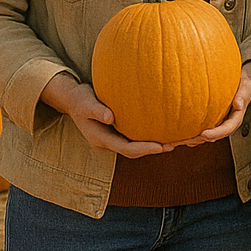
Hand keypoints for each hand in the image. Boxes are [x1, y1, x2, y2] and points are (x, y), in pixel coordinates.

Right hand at [42, 74, 170, 158]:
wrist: (74, 100)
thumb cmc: (80, 99)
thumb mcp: (85, 103)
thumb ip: (96, 110)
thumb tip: (110, 117)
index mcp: (102, 139)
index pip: (126, 148)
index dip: (143, 149)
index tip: (159, 147)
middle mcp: (111, 141)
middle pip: (135, 151)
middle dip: (153, 150)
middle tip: (173, 145)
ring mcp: (115, 137)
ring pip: (137, 145)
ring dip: (155, 144)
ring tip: (176, 140)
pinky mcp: (120, 130)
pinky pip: (137, 136)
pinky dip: (151, 135)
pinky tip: (166, 128)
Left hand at [167, 63, 250, 146]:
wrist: (239, 85)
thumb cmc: (242, 86)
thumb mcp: (245, 88)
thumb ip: (242, 96)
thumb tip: (238, 105)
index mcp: (235, 119)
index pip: (226, 129)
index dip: (215, 134)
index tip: (204, 135)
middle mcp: (225, 124)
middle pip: (213, 137)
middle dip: (200, 140)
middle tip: (186, 140)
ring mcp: (217, 124)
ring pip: (204, 136)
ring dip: (192, 139)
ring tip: (178, 141)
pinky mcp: (209, 121)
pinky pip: (199, 130)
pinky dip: (189, 133)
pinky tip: (176, 134)